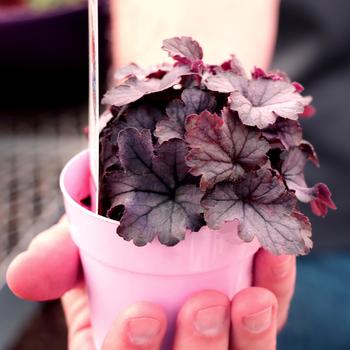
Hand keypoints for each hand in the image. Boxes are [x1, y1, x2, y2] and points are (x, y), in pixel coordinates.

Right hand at [7, 217, 294, 348]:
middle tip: (204, 305)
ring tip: (251, 298)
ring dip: (251, 339)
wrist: (156, 229)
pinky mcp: (253, 321)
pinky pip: (273, 316)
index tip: (142, 316)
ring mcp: (219, 342)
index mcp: (124, 346)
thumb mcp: (82, 249)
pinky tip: (275, 257)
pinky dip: (277, 290)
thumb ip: (58, 259)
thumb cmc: (114, 247)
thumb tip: (23, 272)